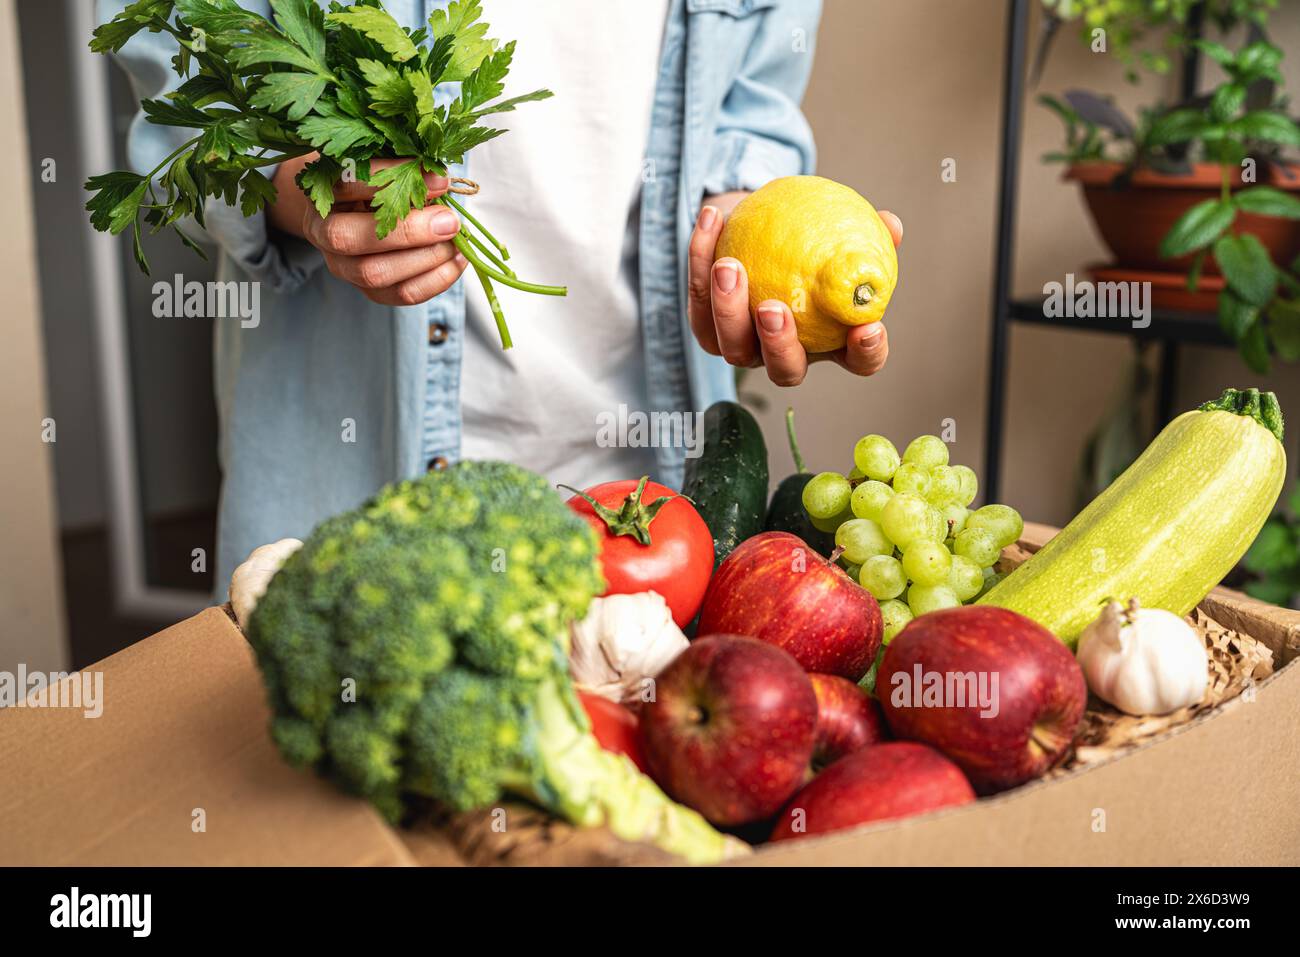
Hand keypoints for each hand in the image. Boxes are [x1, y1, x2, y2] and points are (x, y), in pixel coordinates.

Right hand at [269, 154, 467, 305]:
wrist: (355, 212)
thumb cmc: (373, 180)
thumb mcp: (381, 162)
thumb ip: (402, 166)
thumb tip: (441, 178)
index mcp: (321, 191)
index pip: (346, 185)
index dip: (394, 180)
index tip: (439, 179)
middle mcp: (323, 233)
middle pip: (352, 240)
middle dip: (408, 232)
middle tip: (449, 222)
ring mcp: (343, 267)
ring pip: (376, 274)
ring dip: (424, 258)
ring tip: (457, 242)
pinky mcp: (369, 291)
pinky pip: (401, 294)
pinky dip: (436, 279)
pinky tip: (457, 260)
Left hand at [687, 191, 903, 385]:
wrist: (758, 230)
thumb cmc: (811, 238)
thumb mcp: (838, 230)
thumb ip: (864, 230)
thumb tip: (888, 223)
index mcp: (831, 343)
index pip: (859, 361)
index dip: (866, 353)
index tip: (869, 327)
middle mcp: (786, 354)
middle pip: (785, 369)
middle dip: (778, 344)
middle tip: (773, 308)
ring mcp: (744, 348)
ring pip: (731, 347)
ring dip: (727, 309)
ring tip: (729, 266)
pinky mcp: (707, 329)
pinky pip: (699, 301)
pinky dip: (700, 259)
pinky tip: (712, 220)